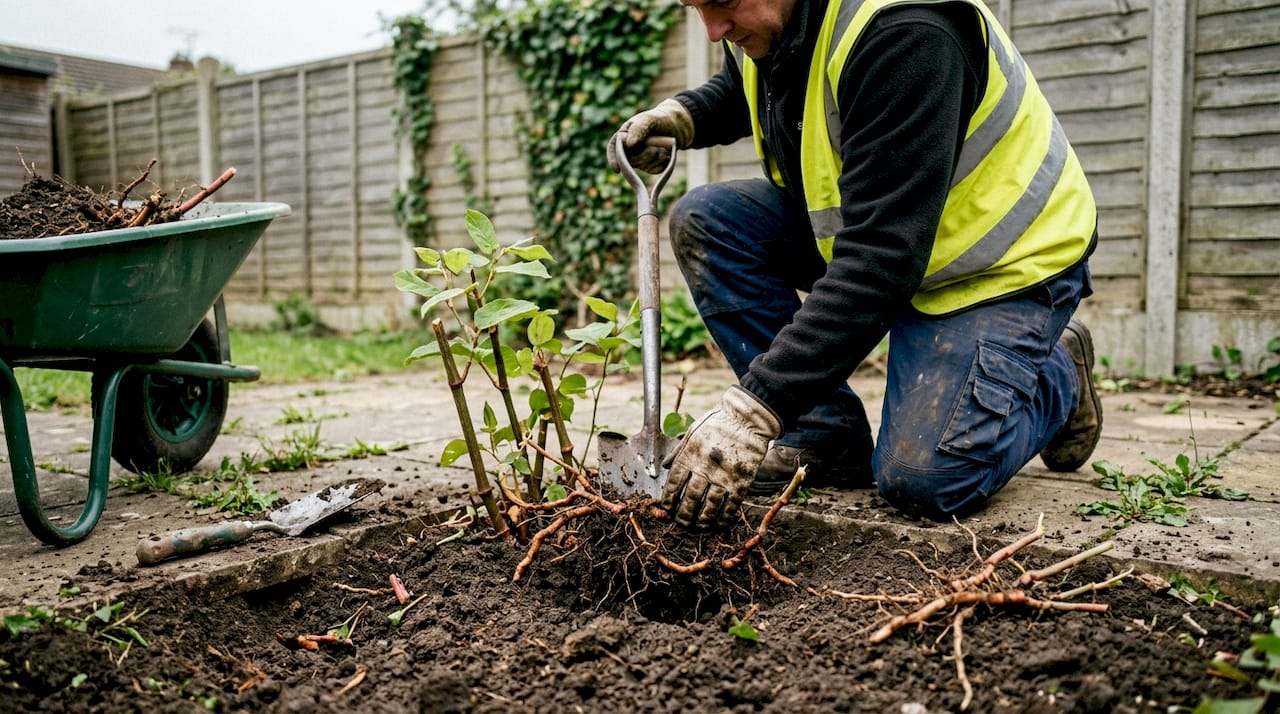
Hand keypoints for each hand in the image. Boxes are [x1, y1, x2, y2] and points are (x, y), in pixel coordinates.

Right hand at [607, 98, 693, 173]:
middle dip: (645, 155)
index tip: (617, 169)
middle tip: (658, 146)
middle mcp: (629, 149)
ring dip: (656, 157)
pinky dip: (662, 163)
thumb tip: (629, 144)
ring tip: (664, 146)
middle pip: (630, 160)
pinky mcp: (651, 166)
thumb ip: (639, 129)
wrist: (677, 126)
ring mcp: (640, 159)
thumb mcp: (650, 119)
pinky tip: (666, 154)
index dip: (613, 159)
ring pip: (643, 166)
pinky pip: (654, 170)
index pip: (614, 148)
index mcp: (624, 136)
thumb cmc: (660, 119)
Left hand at [660, 386, 780, 528]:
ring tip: (698, 526)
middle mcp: (705, 468)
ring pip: (710, 507)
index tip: (667, 508)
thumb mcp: (692, 432)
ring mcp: (724, 477)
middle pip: (690, 499)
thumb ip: (679, 451)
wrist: (747, 420)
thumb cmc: (717, 423)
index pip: (674, 484)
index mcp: (690, 455)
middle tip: (682, 523)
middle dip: (684, 515)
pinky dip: (724, 517)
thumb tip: (665, 467)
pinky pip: (731, 506)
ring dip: (702, 520)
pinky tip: (719, 523)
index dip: (669, 499)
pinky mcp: (742, 482)